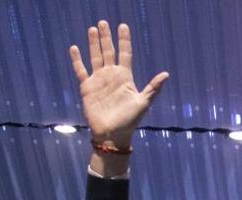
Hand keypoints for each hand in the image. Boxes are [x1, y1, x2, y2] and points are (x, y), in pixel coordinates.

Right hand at [69, 21, 168, 148]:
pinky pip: (81, 70)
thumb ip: (153, 88)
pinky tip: (75, 48)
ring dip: (94, 44)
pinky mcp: (87, 87)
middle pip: (108, 51)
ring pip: (95, 57)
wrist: (112, 134)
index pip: (125, 53)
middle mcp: (112, 76)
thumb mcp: (143, 103)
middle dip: (106, 38)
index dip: (124, 40)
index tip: (123, 26)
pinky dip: (77, 60)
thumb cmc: (129, 121)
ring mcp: (99, 80)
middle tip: (103, 23)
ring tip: (93, 29)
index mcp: (125, 77)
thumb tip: (166, 74)